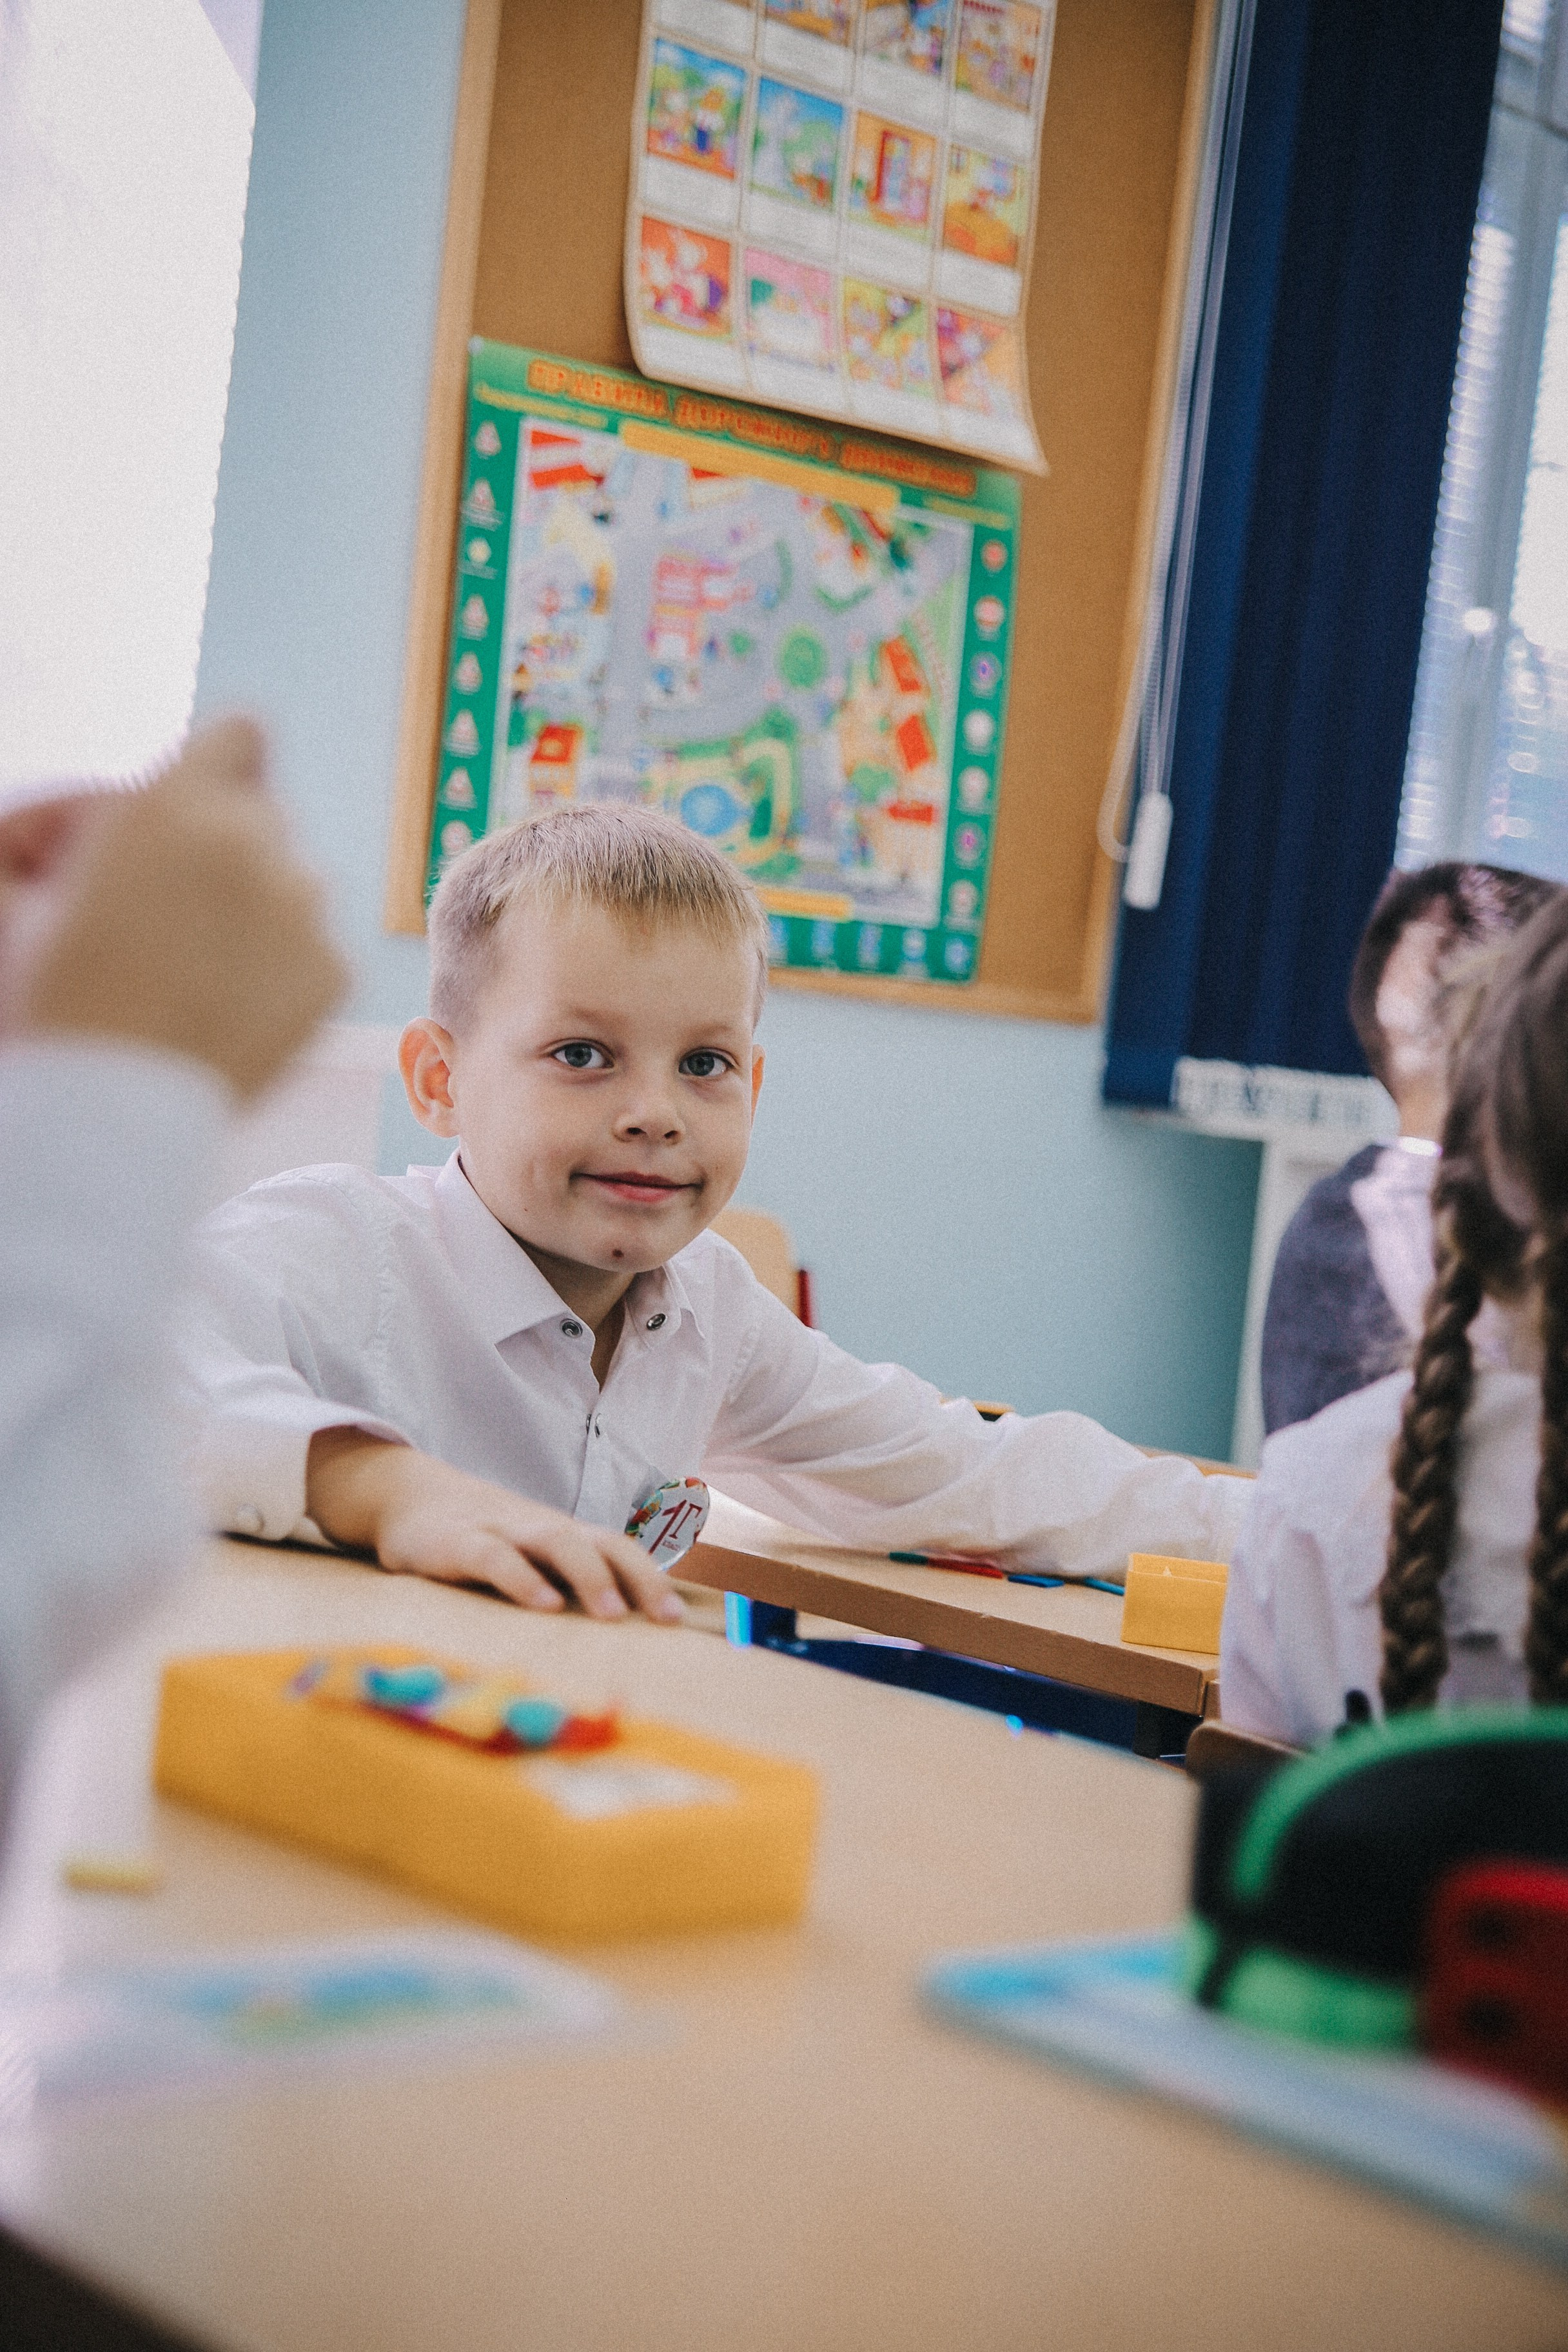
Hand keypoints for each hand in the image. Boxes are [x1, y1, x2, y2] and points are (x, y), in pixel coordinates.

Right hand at [21, 715, 346, 1097]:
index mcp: (174, 805)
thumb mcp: (24, 886)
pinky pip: (313, 951)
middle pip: (261, 818)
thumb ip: (81, 817)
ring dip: (255, 910)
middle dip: (221, 850)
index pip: (239, 738)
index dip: (219, 768)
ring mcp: (303, 909)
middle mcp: (254, 844)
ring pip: (292, 885)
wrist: (106, 1113)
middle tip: (168, 912)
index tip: (200, 805)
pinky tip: (225, 1011)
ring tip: (191, 972)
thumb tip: (121, 805)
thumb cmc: (47, 999)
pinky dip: (280, 973)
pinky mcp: (333, 972)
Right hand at [307, 1429, 684, 1623]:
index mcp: (562, 1535)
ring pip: (558, 1542)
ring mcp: (502, 1530)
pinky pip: (496, 1557)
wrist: (408, 1495)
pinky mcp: (458, 1542)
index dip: (651, 1579)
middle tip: (664, 1620)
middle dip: (640, 1579)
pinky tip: (543, 1606)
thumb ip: (560, 1585)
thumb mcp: (524, 1557)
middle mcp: (541, 1528)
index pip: (620, 1548)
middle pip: (603, 1542)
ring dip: (590, 1576)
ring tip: (611, 1616)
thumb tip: (609, 1636)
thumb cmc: (481, 1538)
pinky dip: (523, 1579)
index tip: (678, 1619)